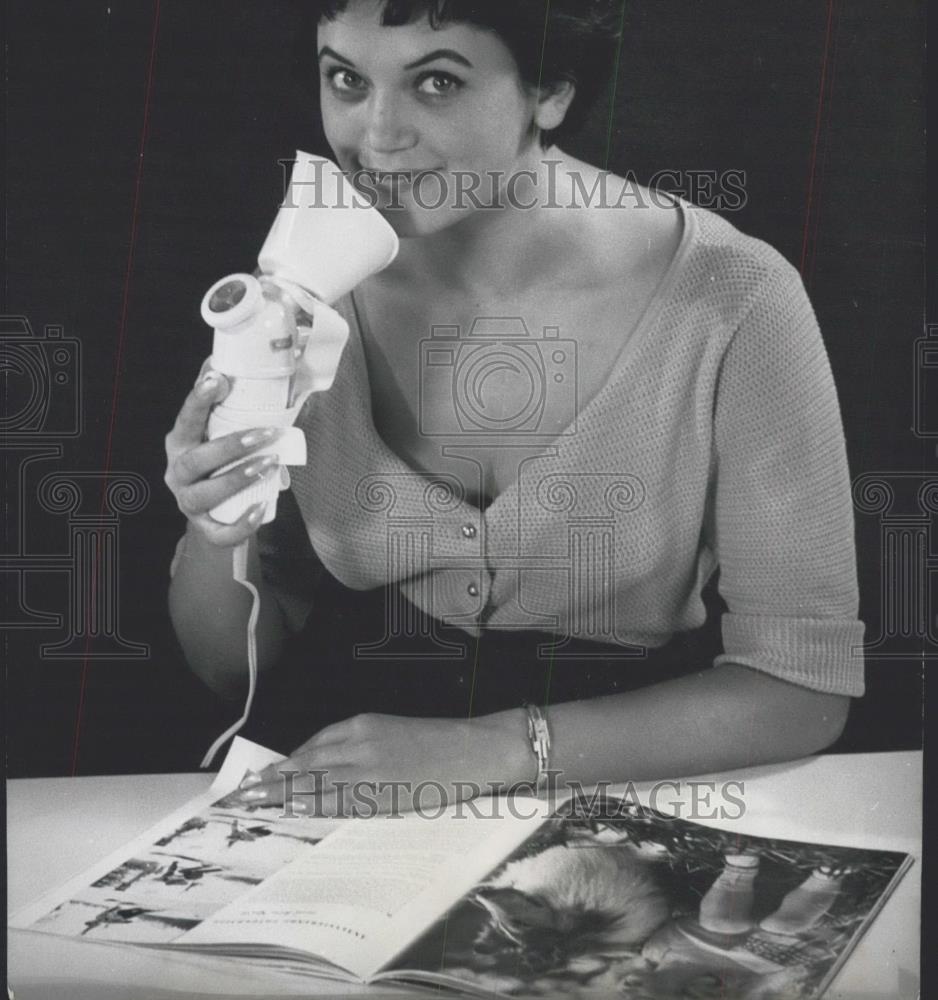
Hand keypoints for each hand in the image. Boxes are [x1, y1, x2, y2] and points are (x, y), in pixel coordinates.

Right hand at [164, 364, 280, 546]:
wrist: (217, 517)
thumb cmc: (223, 465)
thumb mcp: (224, 434)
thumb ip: (237, 406)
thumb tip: (268, 360)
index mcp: (181, 444)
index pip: (186, 419)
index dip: (199, 400)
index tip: (218, 379)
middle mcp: (178, 472)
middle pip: (194, 460)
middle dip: (230, 445)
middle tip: (266, 433)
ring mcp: (188, 503)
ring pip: (204, 494)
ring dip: (237, 478)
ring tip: (269, 464)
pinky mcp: (206, 529)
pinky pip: (219, 531)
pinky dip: (240, 523)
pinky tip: (259, 509)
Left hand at [231, 711, 532, 816]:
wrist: (474, 750)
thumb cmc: (438, 744)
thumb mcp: (392, 734)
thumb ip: (359, 747)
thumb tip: (325, 770)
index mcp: (363, 724)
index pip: (312, 746)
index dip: (285, 764)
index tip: (263, 778)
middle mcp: (359, 743)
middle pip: (304, 764)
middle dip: (271, 781)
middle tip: (240, 796)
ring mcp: (368, 769)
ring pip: (314, 783)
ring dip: (280, 796)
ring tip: (252, 807)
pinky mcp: (381, 792)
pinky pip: (338, 801)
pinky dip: (311, 806)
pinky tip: (292, 812)